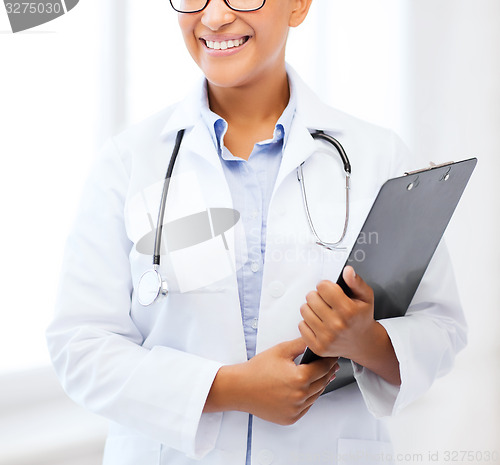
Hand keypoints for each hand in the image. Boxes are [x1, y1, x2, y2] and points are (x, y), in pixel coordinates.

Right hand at [205, 338, 338, 424]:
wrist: (240, 388)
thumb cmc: (257, 370)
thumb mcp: (281, 350)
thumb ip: (300, 344)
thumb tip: (314, 339)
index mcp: (299, 378)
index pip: (324, 368)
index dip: (330, 360)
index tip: (333, 356)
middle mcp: (300, 396)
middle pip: (323, 382)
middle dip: (327, 372)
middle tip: (331, 365)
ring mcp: (296, 409)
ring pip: (316, 396)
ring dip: (319, 385)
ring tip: (318, 375)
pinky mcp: (291, 418)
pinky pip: (306, 407)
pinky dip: (308, 398)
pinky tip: (305, 389)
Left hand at [298, 266, 375, 360]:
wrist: (363, 343)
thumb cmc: (361, 317)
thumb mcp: (365, 297)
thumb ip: (356, 282)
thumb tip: (348, 270)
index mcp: (349, 311)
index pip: (323, 287)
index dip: (325, 285)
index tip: (330, 290)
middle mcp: (337, 325)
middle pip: (311, 297)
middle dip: (317, 296)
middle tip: (326, 301)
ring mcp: (327, 338)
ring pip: (304, 310)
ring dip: (311, 308)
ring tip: (322, 311)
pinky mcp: (318, 347)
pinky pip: (301, 325)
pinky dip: (308, 322)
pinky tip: (319, 323)